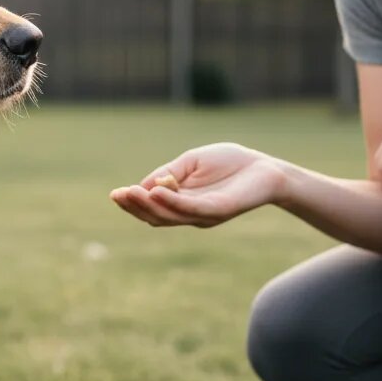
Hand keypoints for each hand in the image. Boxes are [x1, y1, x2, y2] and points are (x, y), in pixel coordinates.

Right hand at [110, 143, 283, 227]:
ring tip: (131, 193)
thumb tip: (142, 186)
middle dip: (135, 207)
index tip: (115, 193)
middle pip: (156, 217)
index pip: (152, 208)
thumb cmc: (229, 163)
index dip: (133, 203)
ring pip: (170, 216)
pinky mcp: (219, 210)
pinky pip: (191, 209)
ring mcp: (204, 214)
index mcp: (182, 202)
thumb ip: (168, 174)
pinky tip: (156, 193)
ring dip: (148, 206)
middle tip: (118, 195)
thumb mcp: (190, 163)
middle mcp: (191, 214)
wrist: (265, 167)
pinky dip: (172, 202)